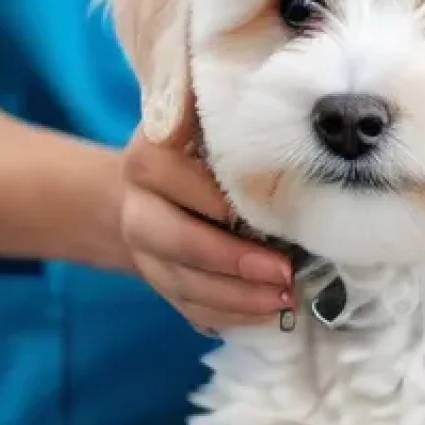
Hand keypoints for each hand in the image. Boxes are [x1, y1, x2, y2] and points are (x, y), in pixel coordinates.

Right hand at [120, 128, 293, 333]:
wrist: (150, 190)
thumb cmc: (194, 145)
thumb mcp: (204, 117)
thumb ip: (225, 113)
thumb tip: (276, 108)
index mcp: (146, 159)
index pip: (166, 173)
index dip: (210, 194)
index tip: (260, 203)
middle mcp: (137, 208)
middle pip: (175, 241)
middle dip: (232, 260)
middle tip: (285, 270)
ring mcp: (146, 255)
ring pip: (186, 284)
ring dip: (239, 297)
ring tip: (287, 297)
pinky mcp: (163, 285)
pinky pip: (193, 310)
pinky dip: (233, 315)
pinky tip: (270, 311)